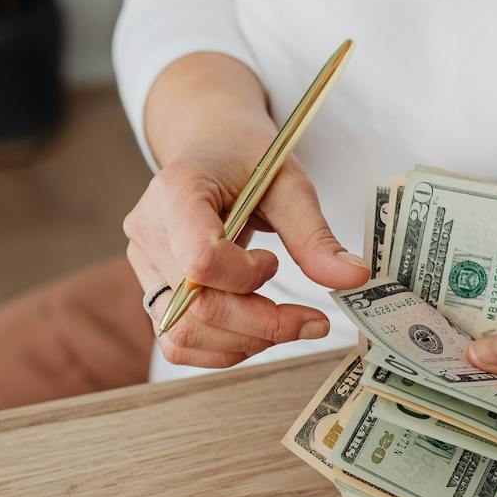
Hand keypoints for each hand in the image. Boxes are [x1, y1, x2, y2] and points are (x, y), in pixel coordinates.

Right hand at [124, 138, 369, 367]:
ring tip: (282, 323)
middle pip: (195, 307)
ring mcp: (143, 263)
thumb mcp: (287, 183)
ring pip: (183, 334)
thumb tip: (354, 279)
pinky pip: (177, 341)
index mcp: (175, 192)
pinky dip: (222, 348)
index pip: (201, 260)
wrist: (211, 148)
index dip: (247, 277)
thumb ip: (314, 235)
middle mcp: (148, 230)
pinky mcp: (150, 288)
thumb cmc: (246, 159)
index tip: (274, 262)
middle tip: (308, 320)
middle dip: (261, 325)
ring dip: (243, 341)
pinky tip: (255, 330)